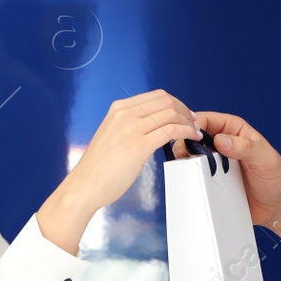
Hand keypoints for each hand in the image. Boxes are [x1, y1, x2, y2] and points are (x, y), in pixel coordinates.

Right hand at [39, 89, 199, 251]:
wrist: (85, 185)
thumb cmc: (99, 167)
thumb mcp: (112, 134)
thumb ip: (129, 126)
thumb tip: (152, 125)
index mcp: (119, 109)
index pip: (157, 96)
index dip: (177, 104)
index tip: (185, 114)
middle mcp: (125, 114)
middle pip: (167, 102)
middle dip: (186, 111)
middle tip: (194, 123)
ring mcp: (132, 128)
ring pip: (171, 114)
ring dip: (189, 122)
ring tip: (195, 132)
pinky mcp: (139, 145)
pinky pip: (171, 131)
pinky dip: (186, 132)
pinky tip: (191, 138)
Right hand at [192, 111, 280, 227]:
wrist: (278, 206)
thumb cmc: (277, 177)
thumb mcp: (264, 159)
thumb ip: (245, 147)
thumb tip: (221, 140)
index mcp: (233, 130)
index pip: (205, 120)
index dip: (193, 126)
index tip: (189, 139)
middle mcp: (222, 144)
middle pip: (192, 137)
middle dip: (185, 145)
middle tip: (185, 157)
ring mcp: (216, 163)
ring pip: (191, 157)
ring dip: (186, 163)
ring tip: (190, 171)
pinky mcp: (213, 180)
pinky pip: (196, 176)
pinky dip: (191, 178)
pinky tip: (193, 183)